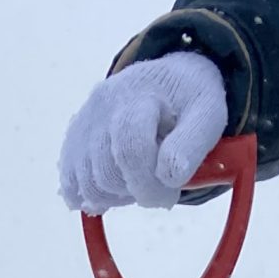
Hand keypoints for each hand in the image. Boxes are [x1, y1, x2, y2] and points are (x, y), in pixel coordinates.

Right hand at [59, 50, 228, 213]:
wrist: (169, 81)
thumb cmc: (189, 102)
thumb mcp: (207, 114)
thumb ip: (192, 144)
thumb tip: (169, 176)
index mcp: (140, 94)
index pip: (130, 150)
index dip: (149, 185)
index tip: (170, 192)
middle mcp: (104, 103)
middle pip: (107, 174)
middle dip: (136, 191)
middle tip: (158, 183)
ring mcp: (84, 122)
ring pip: (88, 185)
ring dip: (117, 195)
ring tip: (138, 177)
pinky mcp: (72, 139)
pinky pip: (71, 185)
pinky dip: (93, 196)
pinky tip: (116, 185)